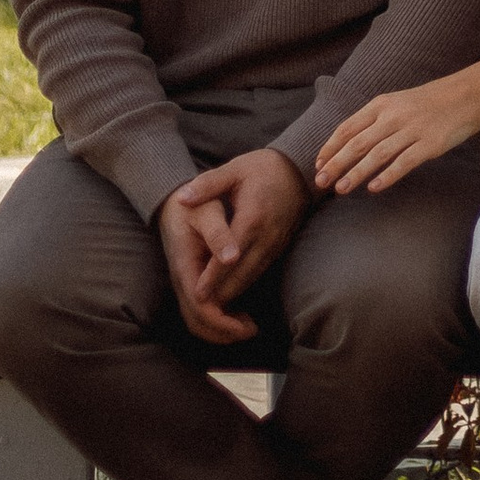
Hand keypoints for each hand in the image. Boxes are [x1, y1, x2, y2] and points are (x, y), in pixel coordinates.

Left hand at [158, 146, 307, 341]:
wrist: (297, 169)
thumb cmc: (261, 168)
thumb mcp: (233, 170)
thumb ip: (207, 185)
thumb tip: (182, 198)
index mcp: (253, 217)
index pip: (231, 255)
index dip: (214, 276)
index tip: (197, 293)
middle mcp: (267, 235)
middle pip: (242, 272)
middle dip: (222, 293)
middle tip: (199, 310)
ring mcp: (276, 242)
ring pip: (253, 276)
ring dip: (233, 293)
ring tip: (212, 310)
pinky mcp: (280, 246)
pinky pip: (261, 270)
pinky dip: (245, 284)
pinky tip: (231, 294)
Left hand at [314, 73, 479, 198]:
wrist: (468, 94)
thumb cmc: (430, 101)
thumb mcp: (398, 102)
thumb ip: (376, 119)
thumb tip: (350, 144)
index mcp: (382, 104)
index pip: (348, 127)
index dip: (330, 147)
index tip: (318, 165)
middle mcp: (393, 116)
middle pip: (357, 143)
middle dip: (335, 164)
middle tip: (320, 183)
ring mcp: (412, 130)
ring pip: (376, 155)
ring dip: (356, 173)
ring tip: (341, 189)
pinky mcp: (430, 144)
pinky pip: (404, 162)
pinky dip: (387, 176)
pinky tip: (374, 188)